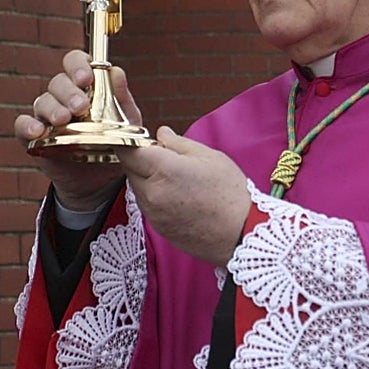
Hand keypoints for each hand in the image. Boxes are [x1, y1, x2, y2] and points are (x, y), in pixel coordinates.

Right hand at [13, 49, 142, 211]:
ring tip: (64, 120)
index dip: (78, 65)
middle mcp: (63, 97)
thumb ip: (122, 99)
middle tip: (80, 106)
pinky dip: (28, 126)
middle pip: (58, 83)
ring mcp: (47, 116)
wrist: (102, 179)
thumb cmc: (115, 142)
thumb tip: (117, 71)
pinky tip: (38, 131)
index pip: (75, 63)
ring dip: (53, 109)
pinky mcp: (34, 138)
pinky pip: (23, 125)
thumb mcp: (126, 122)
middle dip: (68, 92)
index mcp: (85, 86)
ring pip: (42, 101)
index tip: (86, 78)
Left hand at [116, 126, 251, 265]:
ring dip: (147, 177)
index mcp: (163, 170)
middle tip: (165, 156)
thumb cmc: (230, 194)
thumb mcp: (209, 157)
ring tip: (177, 178)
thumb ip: (179, 143)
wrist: (241, 234)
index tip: (141, 138)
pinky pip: (147, 204)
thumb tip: (162, 134)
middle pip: (130, 168)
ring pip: (137, 186)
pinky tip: (178, 195)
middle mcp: (151, 193)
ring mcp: (152, 213)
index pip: (128, 151)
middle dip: (141, 159)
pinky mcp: (157, 227)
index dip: (131, 141)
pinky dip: (155, 195)